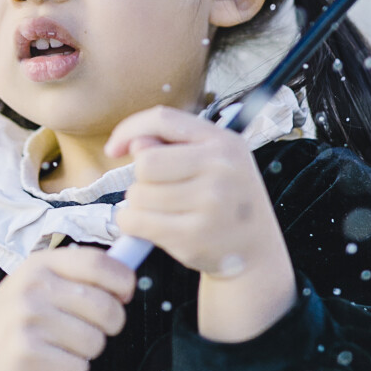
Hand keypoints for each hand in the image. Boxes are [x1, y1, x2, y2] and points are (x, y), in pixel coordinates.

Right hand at [0, 244, 135, 370]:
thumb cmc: (15, 323)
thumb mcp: (37, 285)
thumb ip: (76, 275)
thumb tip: (128, 276)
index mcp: (40, 264)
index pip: (100, 263)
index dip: (123, 282)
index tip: (123, 295)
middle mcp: (33, 288)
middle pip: (106, 307)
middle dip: (109, 325)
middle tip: (88, 330)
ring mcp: (27, 321)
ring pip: (95, 342)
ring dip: (86, 352)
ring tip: (59, 347)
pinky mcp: (25, 356)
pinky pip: (78, 367)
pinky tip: (49, 365)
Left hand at [105, 105, 296, 341]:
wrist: (256, 251)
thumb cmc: (226, 202)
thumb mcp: (214, 162)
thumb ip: (174, 144)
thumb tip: (135, 144)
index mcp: (224, 142)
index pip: (164, 119)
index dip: (130, 129)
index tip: (114, 148)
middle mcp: (221, 168)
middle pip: (145, 162)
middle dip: (142, 178)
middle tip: (158, 191)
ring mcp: (209, 203)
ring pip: (137, 194)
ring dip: (138, 204)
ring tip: (160, 211)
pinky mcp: (193, 236)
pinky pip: (135, 221)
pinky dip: (131, 224)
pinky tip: (148, 227)